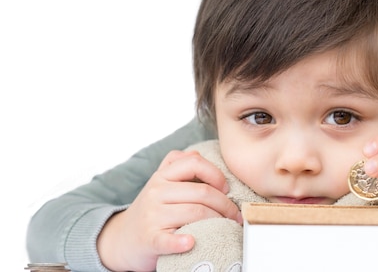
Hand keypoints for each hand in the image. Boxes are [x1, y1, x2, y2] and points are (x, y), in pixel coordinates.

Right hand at [97, 149, 241, 271]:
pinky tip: (192, 242)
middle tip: (235, 215)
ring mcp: (152, 215)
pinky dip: (182, 241)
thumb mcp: (160, 182)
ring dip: (218, 221)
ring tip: (227, 226)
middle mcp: (156, 192)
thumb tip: (198, 154)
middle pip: (202, 192)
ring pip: (195, 213)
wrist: (123, 238)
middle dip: (226, 204)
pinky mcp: (149, 238)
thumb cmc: (152, 209)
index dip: (216, 174)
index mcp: (162, 176)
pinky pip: (168, 239)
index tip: (227, 188)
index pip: (194, 162)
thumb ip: (178, 165)